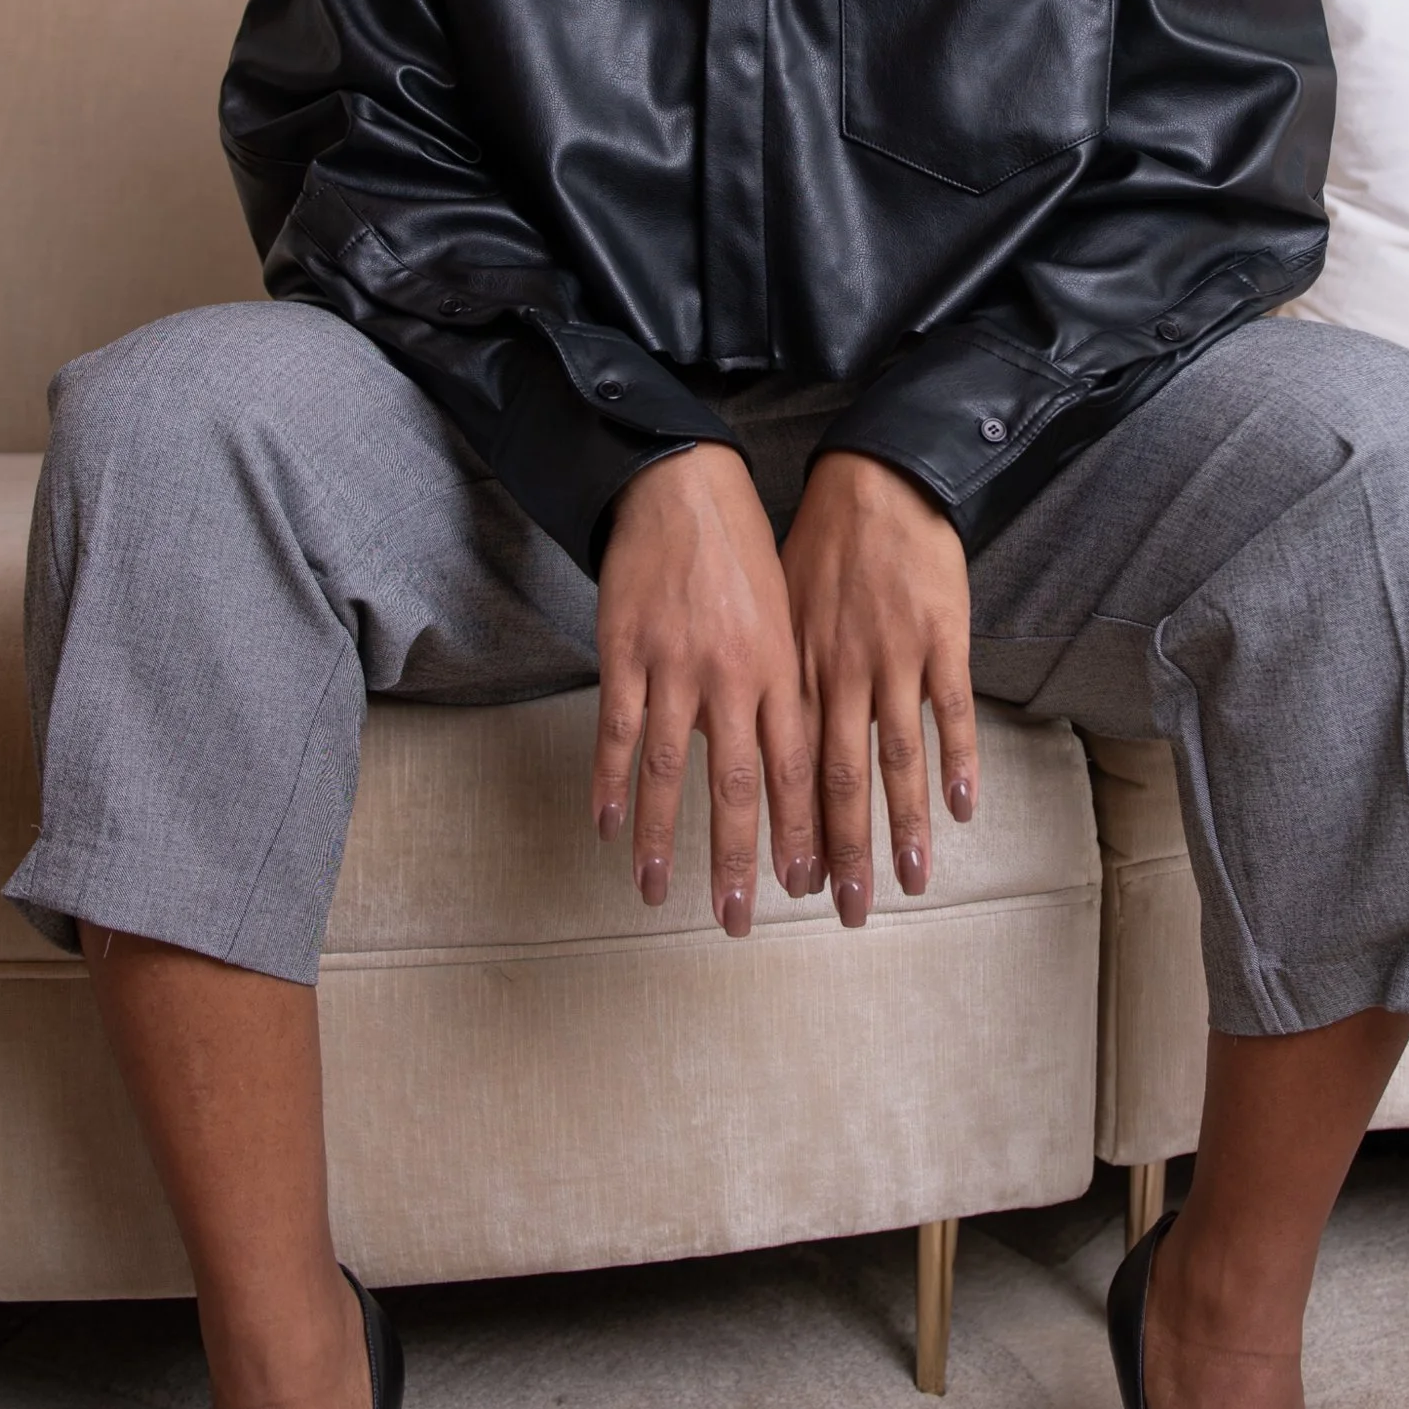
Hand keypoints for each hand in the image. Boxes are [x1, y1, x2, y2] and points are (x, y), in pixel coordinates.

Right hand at [594, 445, 818, 934]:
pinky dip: (609, 782)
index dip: (799, 832)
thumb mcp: (787, 620)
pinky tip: (605, 826)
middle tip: (735, 921)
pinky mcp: (626, 651)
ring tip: (657, 893)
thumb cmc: (744, 556)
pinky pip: (616, 729)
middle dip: (737, 860)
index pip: (798, 769)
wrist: (686, 487)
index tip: (803, 888)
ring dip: (662, 838)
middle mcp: (735, 675)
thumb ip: (789, 690)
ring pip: (670, 769)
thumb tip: (798, 764)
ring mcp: (676, 664)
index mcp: (783, 669)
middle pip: (739, 785)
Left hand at [779, 451, 976, 926]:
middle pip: (838, 780)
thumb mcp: (772, 610)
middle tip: (849, 913)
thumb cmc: (818, 548)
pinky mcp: (941, 638)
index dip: (791, 831)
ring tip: (909, 882)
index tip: (791, 887)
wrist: (875, 482)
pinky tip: (961, 811)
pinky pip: (950, 711)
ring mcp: (892, 657)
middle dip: (844, 852)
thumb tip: (741, 741)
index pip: (787, 769)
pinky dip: (958, 763)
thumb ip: (767, 677)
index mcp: (792, 669)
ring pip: (896, 758)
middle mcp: (838, 672)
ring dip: (902, 826)